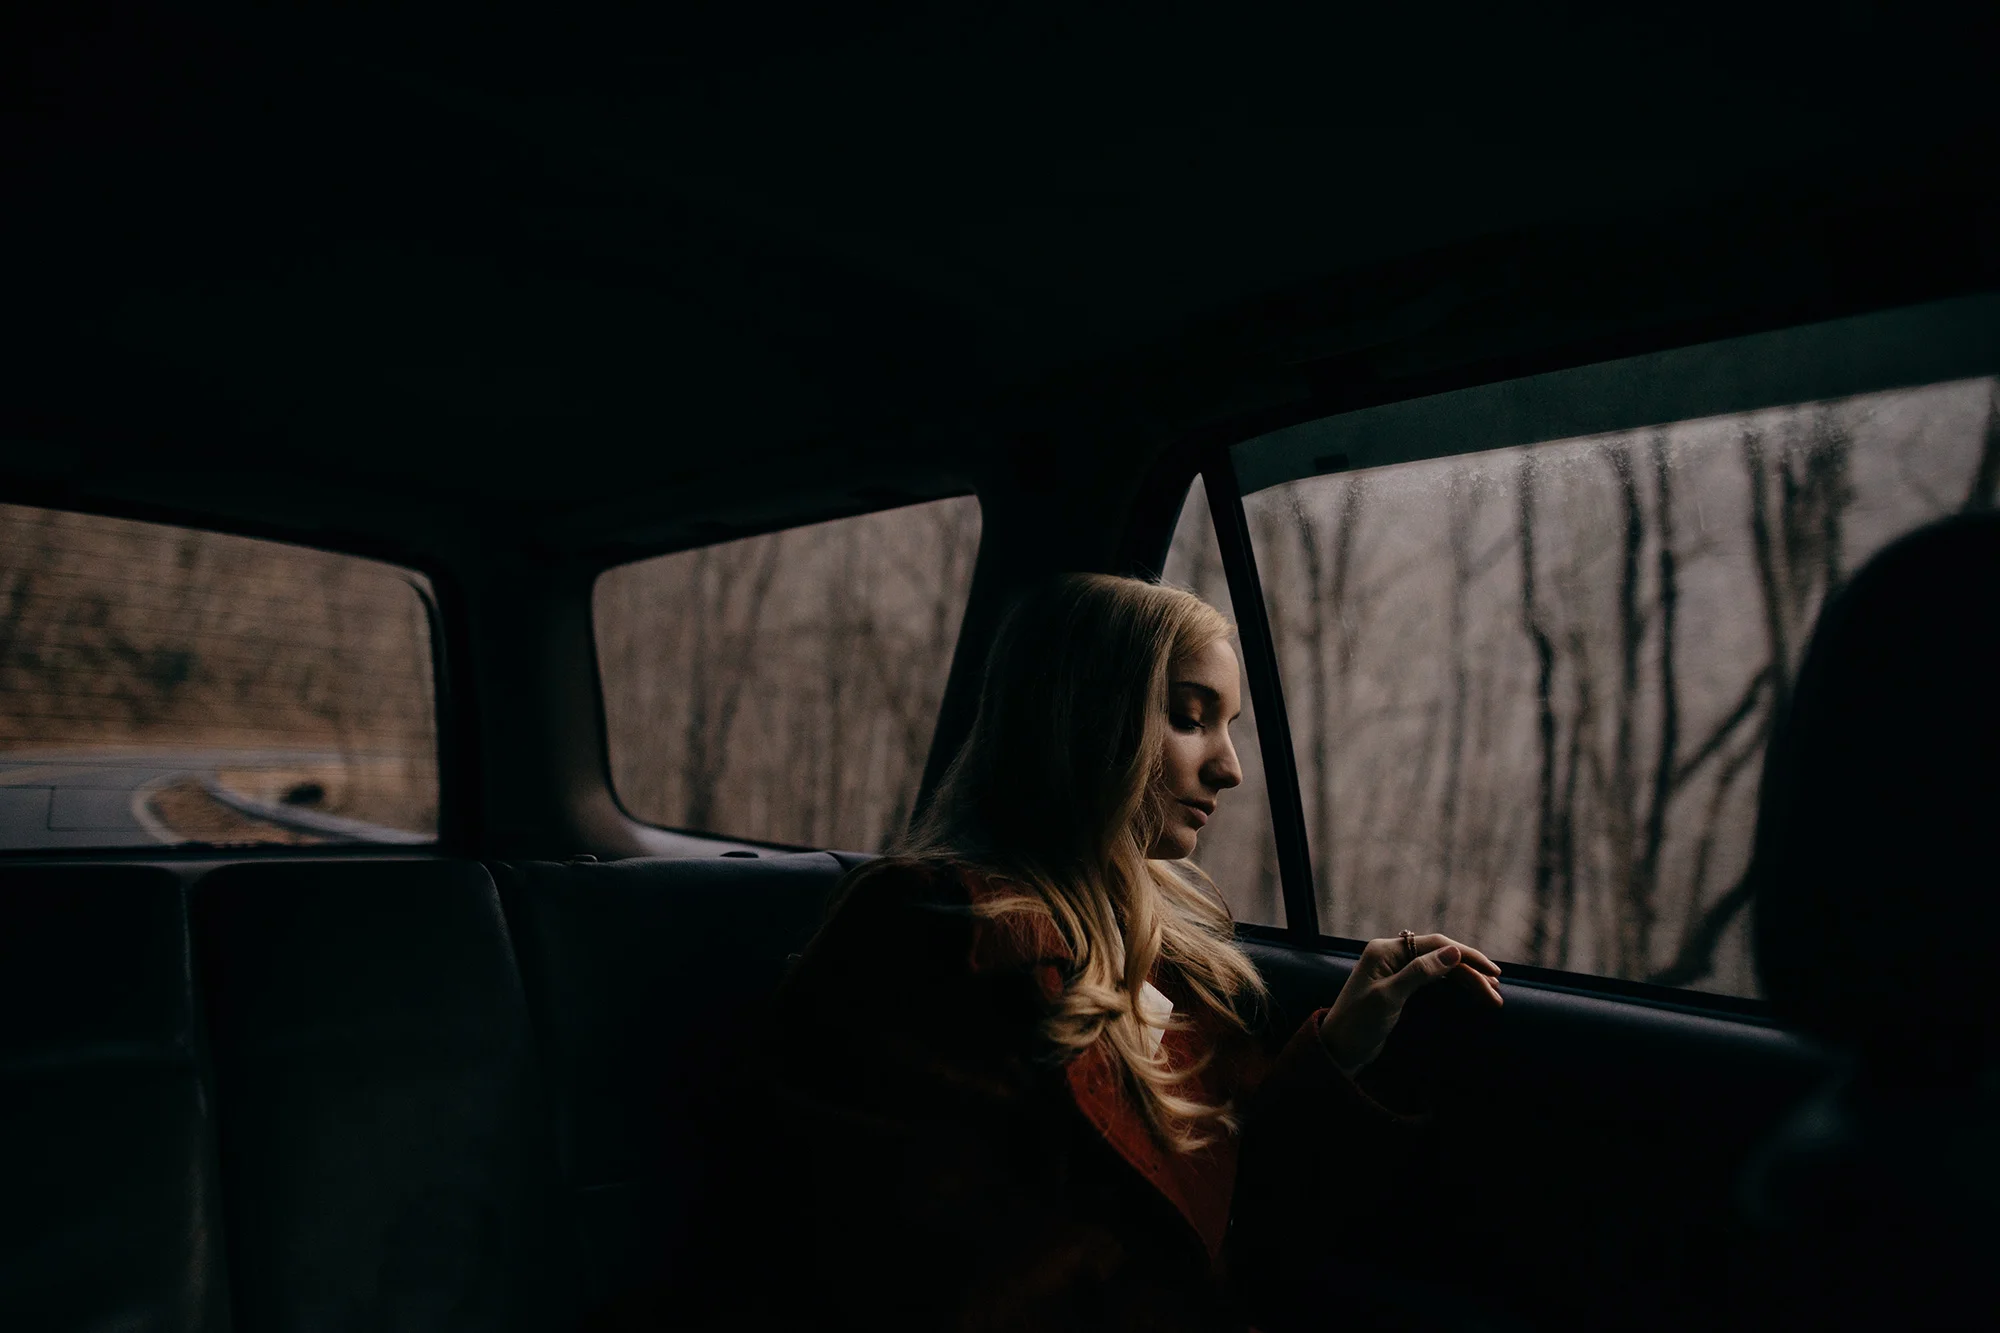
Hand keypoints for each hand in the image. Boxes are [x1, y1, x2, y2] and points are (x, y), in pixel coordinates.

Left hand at [1318, 933, 1502, 1075]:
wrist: (1339, 1049)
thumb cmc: (1358, 1024)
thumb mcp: (1388, 999)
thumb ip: (1419, 973)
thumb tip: (1453, 951)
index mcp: (1385, 950)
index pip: (1435, 944)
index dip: (1466, 955)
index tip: (1492, 972)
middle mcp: (1391, 954)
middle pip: (1441, 956)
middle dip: (1470, 972)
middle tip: (1496, 992)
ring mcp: (1396, 970)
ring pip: (1440, 969)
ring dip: (1466, 980)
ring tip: (1492, 996)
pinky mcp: (1400, 986)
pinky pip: (1433, 979)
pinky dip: (1453, 986)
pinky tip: (1470, 992)